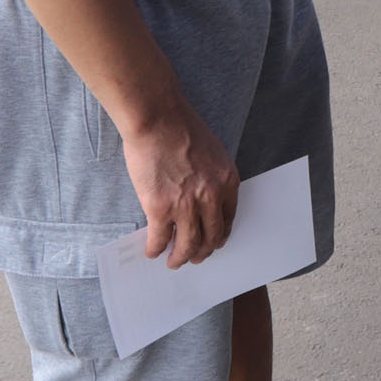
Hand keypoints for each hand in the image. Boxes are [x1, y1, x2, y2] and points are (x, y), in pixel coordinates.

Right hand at [123, 105, 242, 266]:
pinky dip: (155, 249)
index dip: (219, 234)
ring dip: (181, 257)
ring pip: (188, 244)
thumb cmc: (181, 128)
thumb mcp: (213, 152)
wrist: (157, 118)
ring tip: (174, 262)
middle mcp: (211, 197)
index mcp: (227, 181)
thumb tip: (203, 198)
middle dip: (203, 251)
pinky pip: (160, 238)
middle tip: (195, 257)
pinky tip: (152, 252)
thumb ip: (213, 177)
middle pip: (211, 236)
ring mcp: (186, 205)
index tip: (213, 241)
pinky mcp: (160, 208)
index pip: (228, 219)